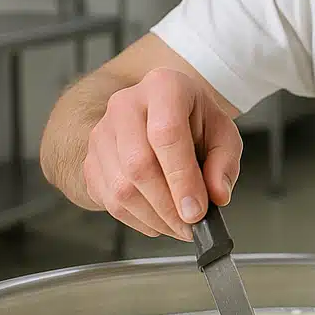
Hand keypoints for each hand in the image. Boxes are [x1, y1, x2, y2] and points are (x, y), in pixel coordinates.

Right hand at [84, 67, 242, 239]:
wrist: (163, 112)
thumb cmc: (195, 121)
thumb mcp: (223, 134)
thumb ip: (224, 163)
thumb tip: (217, 196)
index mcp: (164, 87)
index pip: (166, 134)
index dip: (181, 178)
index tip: (196, 211)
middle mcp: (125, 105)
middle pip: (138, 165)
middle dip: (167, 206)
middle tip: (191, 225)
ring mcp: (101, 132)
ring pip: (119, 187)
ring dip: (153, 218)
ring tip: (179, 227)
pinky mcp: (90, 159)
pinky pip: (107, 199)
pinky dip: (135, 220)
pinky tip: (158, 220)